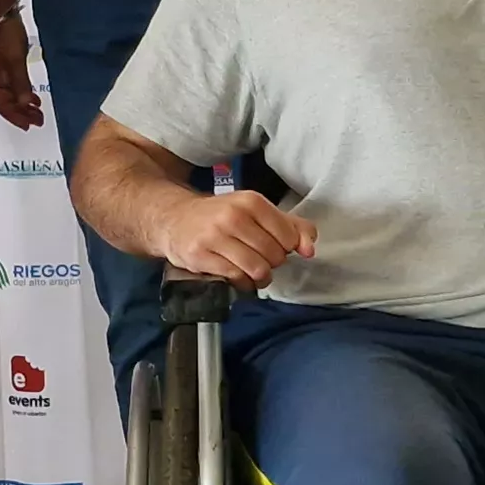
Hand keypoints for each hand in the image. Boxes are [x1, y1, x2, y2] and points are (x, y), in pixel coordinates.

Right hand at [0, 8, 43, 129]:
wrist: (4, 12)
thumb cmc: (6, 33)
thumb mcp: (15, 59)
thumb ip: (20, 82)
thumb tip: (24, 103)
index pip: (1, 103)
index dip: (14, 116)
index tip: (29, 125)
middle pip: (5, 101)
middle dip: (21, 113)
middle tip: (38, 121)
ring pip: (10, 94)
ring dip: (23, 105)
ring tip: (38, 112)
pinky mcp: (5, 65)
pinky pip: (13, 86)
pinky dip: (23, 93)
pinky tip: (32, 97)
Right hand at [157, 190, 316, 290]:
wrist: (175, 219)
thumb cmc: (221, 217)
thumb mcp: (256, 212)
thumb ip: (292, 226)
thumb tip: (309, 249)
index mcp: (251, 201)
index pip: (288, 238)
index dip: (285, 248)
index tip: (273, 245)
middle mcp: (233, 216)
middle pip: (274, 256)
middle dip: (271, 263)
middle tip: (259, 258)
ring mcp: (214, 236)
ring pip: (257, 270)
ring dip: (258, 277)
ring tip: (251, 271)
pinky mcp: (200, 256)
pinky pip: (236, 278)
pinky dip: (241, 283)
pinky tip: (235, 274)